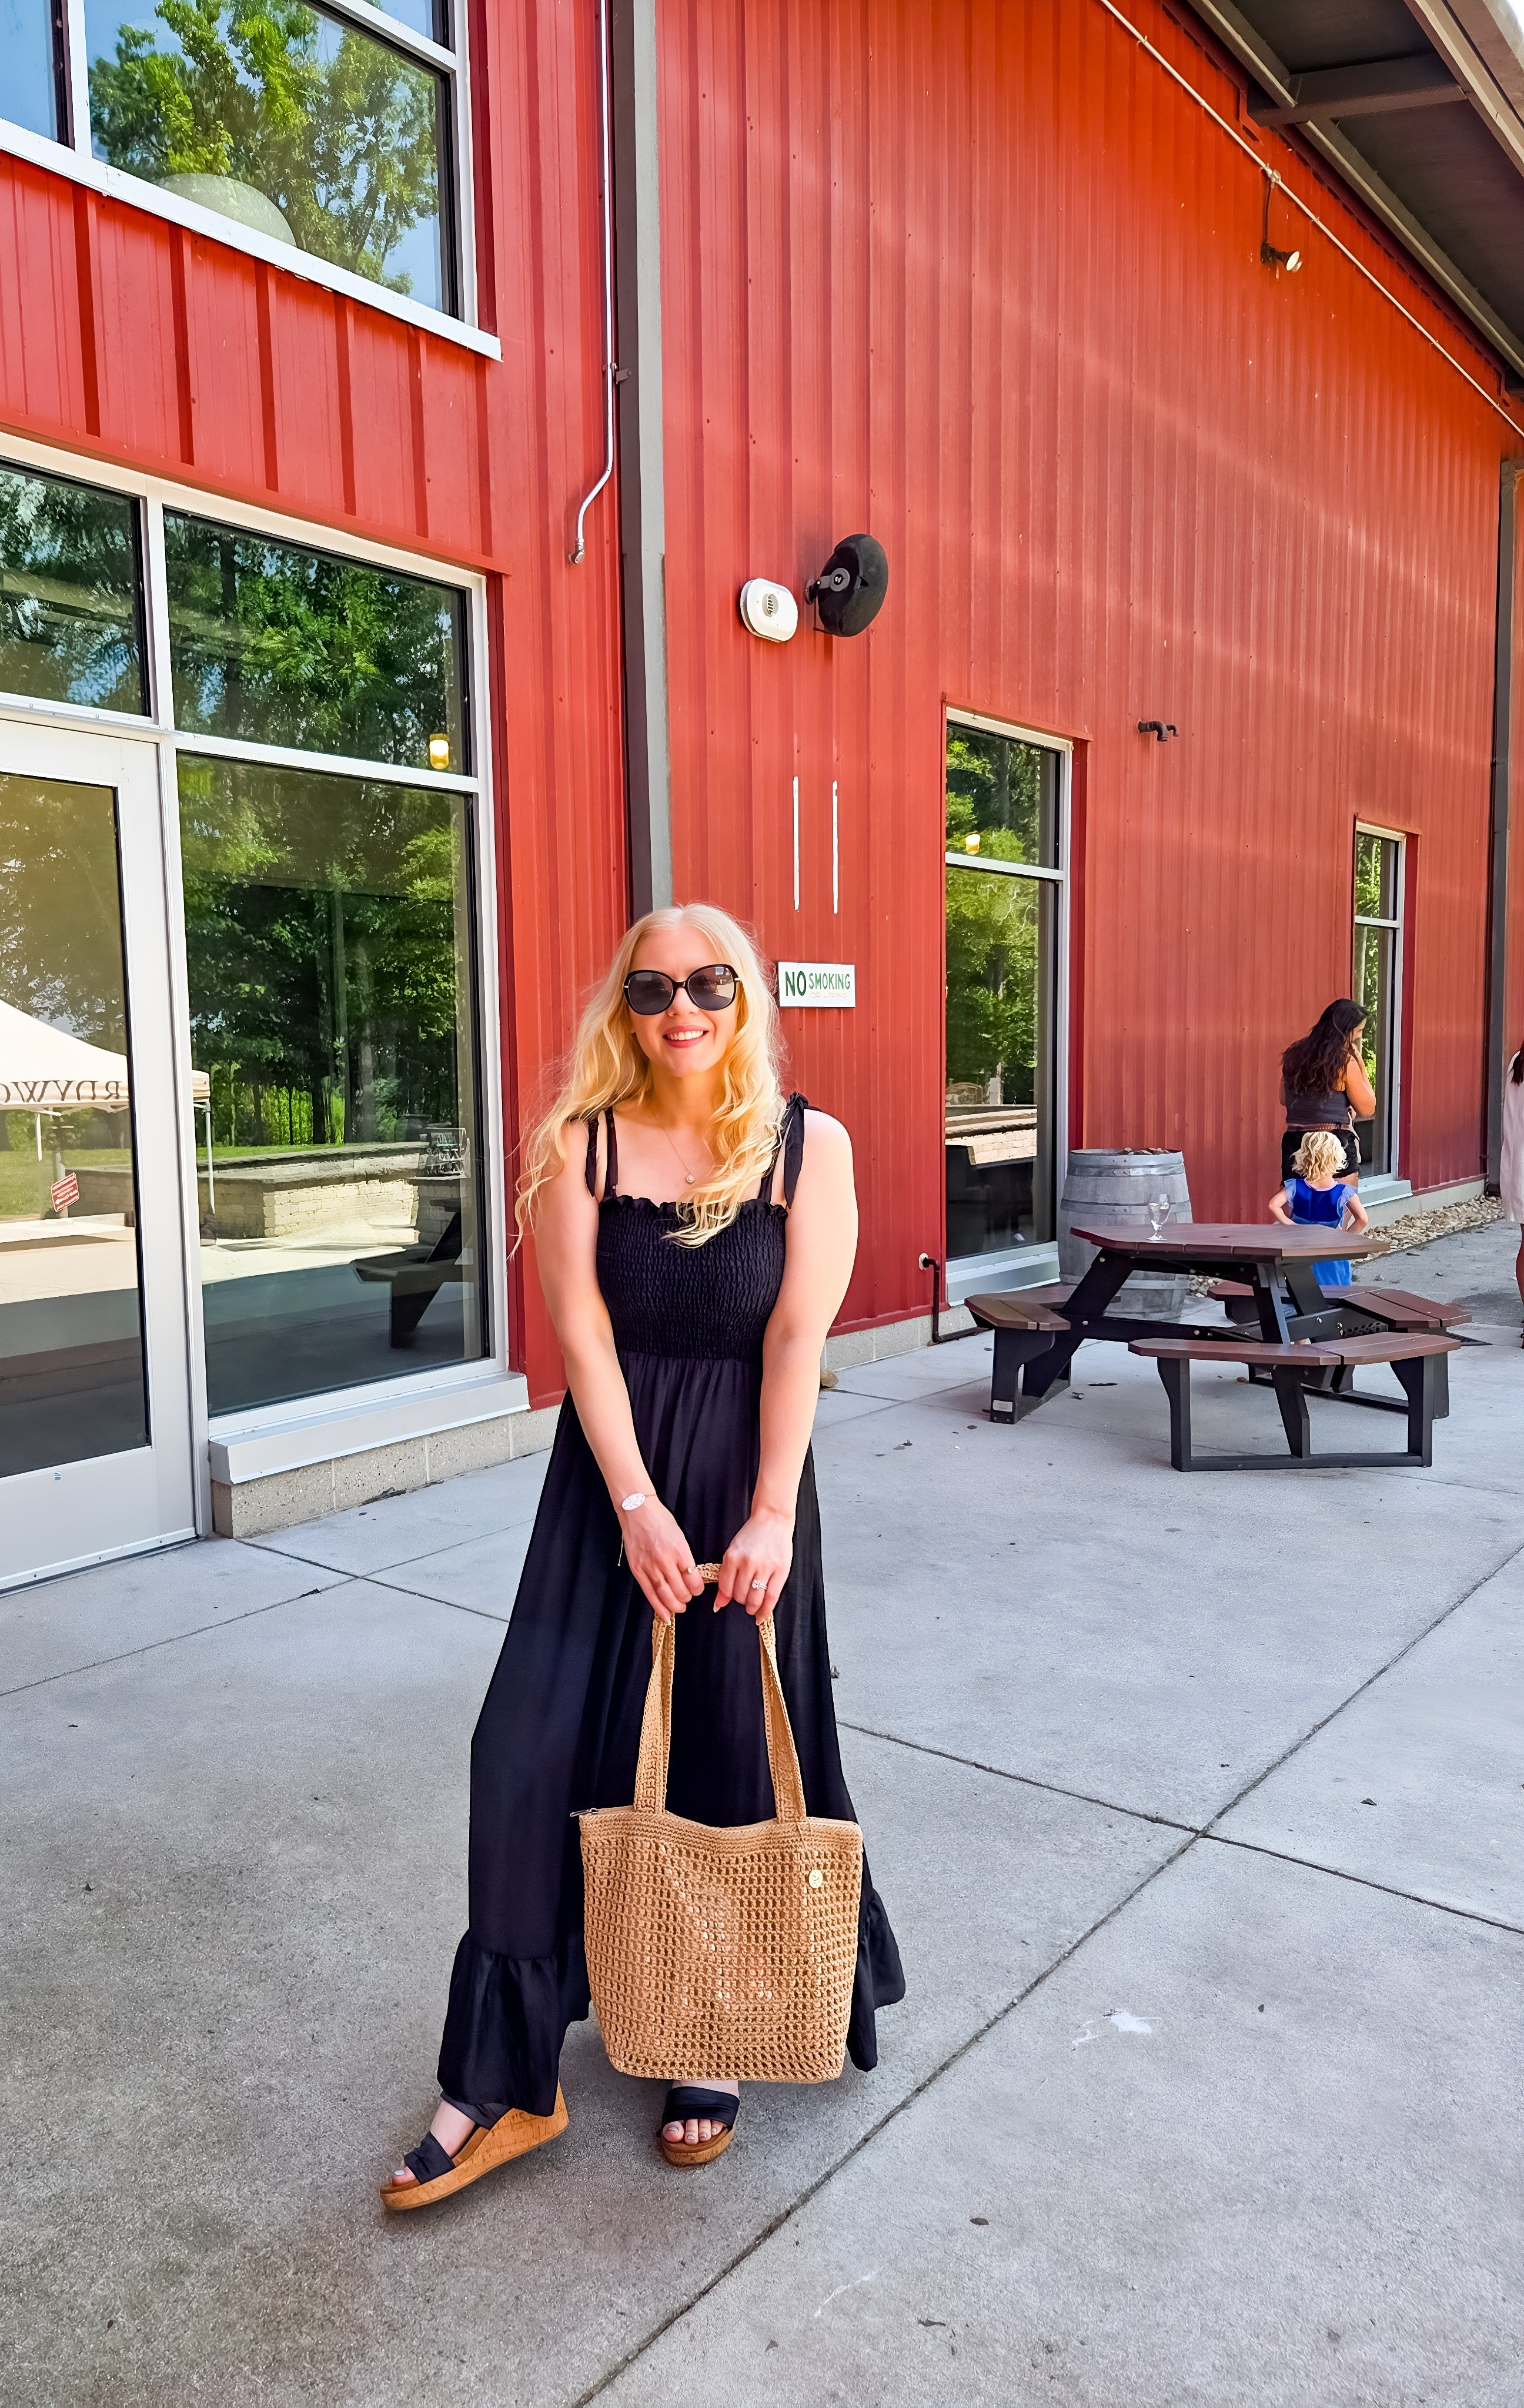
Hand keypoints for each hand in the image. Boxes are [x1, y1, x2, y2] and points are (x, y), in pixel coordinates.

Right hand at [619, 1496, 703, 1623]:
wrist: (637, 1510)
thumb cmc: (660, 1520)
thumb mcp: (680, 1536)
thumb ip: (685, 1557)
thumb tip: (692, 1576)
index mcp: (679, 1550)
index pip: (694, 1580)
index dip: (698, 1589)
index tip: (697, 1588)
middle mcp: (665, 1560)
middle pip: (681, 1591)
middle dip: (687, 1598)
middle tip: (688, 1597)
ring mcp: (650, 1566)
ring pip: (666, 1596)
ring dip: (675, 1606)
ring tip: (679, 1607)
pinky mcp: (637, 1570)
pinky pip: (650, 1594)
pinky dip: (658, 1607)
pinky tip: (665, 1615)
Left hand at [714, 1505, 793, 1618]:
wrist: (773, 1519)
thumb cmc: (752, 1536)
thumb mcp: (733, 1552)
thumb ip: (725, 1577)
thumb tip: (718, 1604)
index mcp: (732, 1557)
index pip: (726, 1588)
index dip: (727, 1597)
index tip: (731, 1598)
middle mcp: (747, 1563)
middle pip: (740, 1595)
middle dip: (741, 1601)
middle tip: (744, 1599)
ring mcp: (765, 1567)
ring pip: (755, 1598)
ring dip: (752, 1607)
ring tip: (753, 1607)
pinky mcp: (780, 1570)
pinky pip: (772, 1597)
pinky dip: (765, 1610)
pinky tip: (761, 1615)